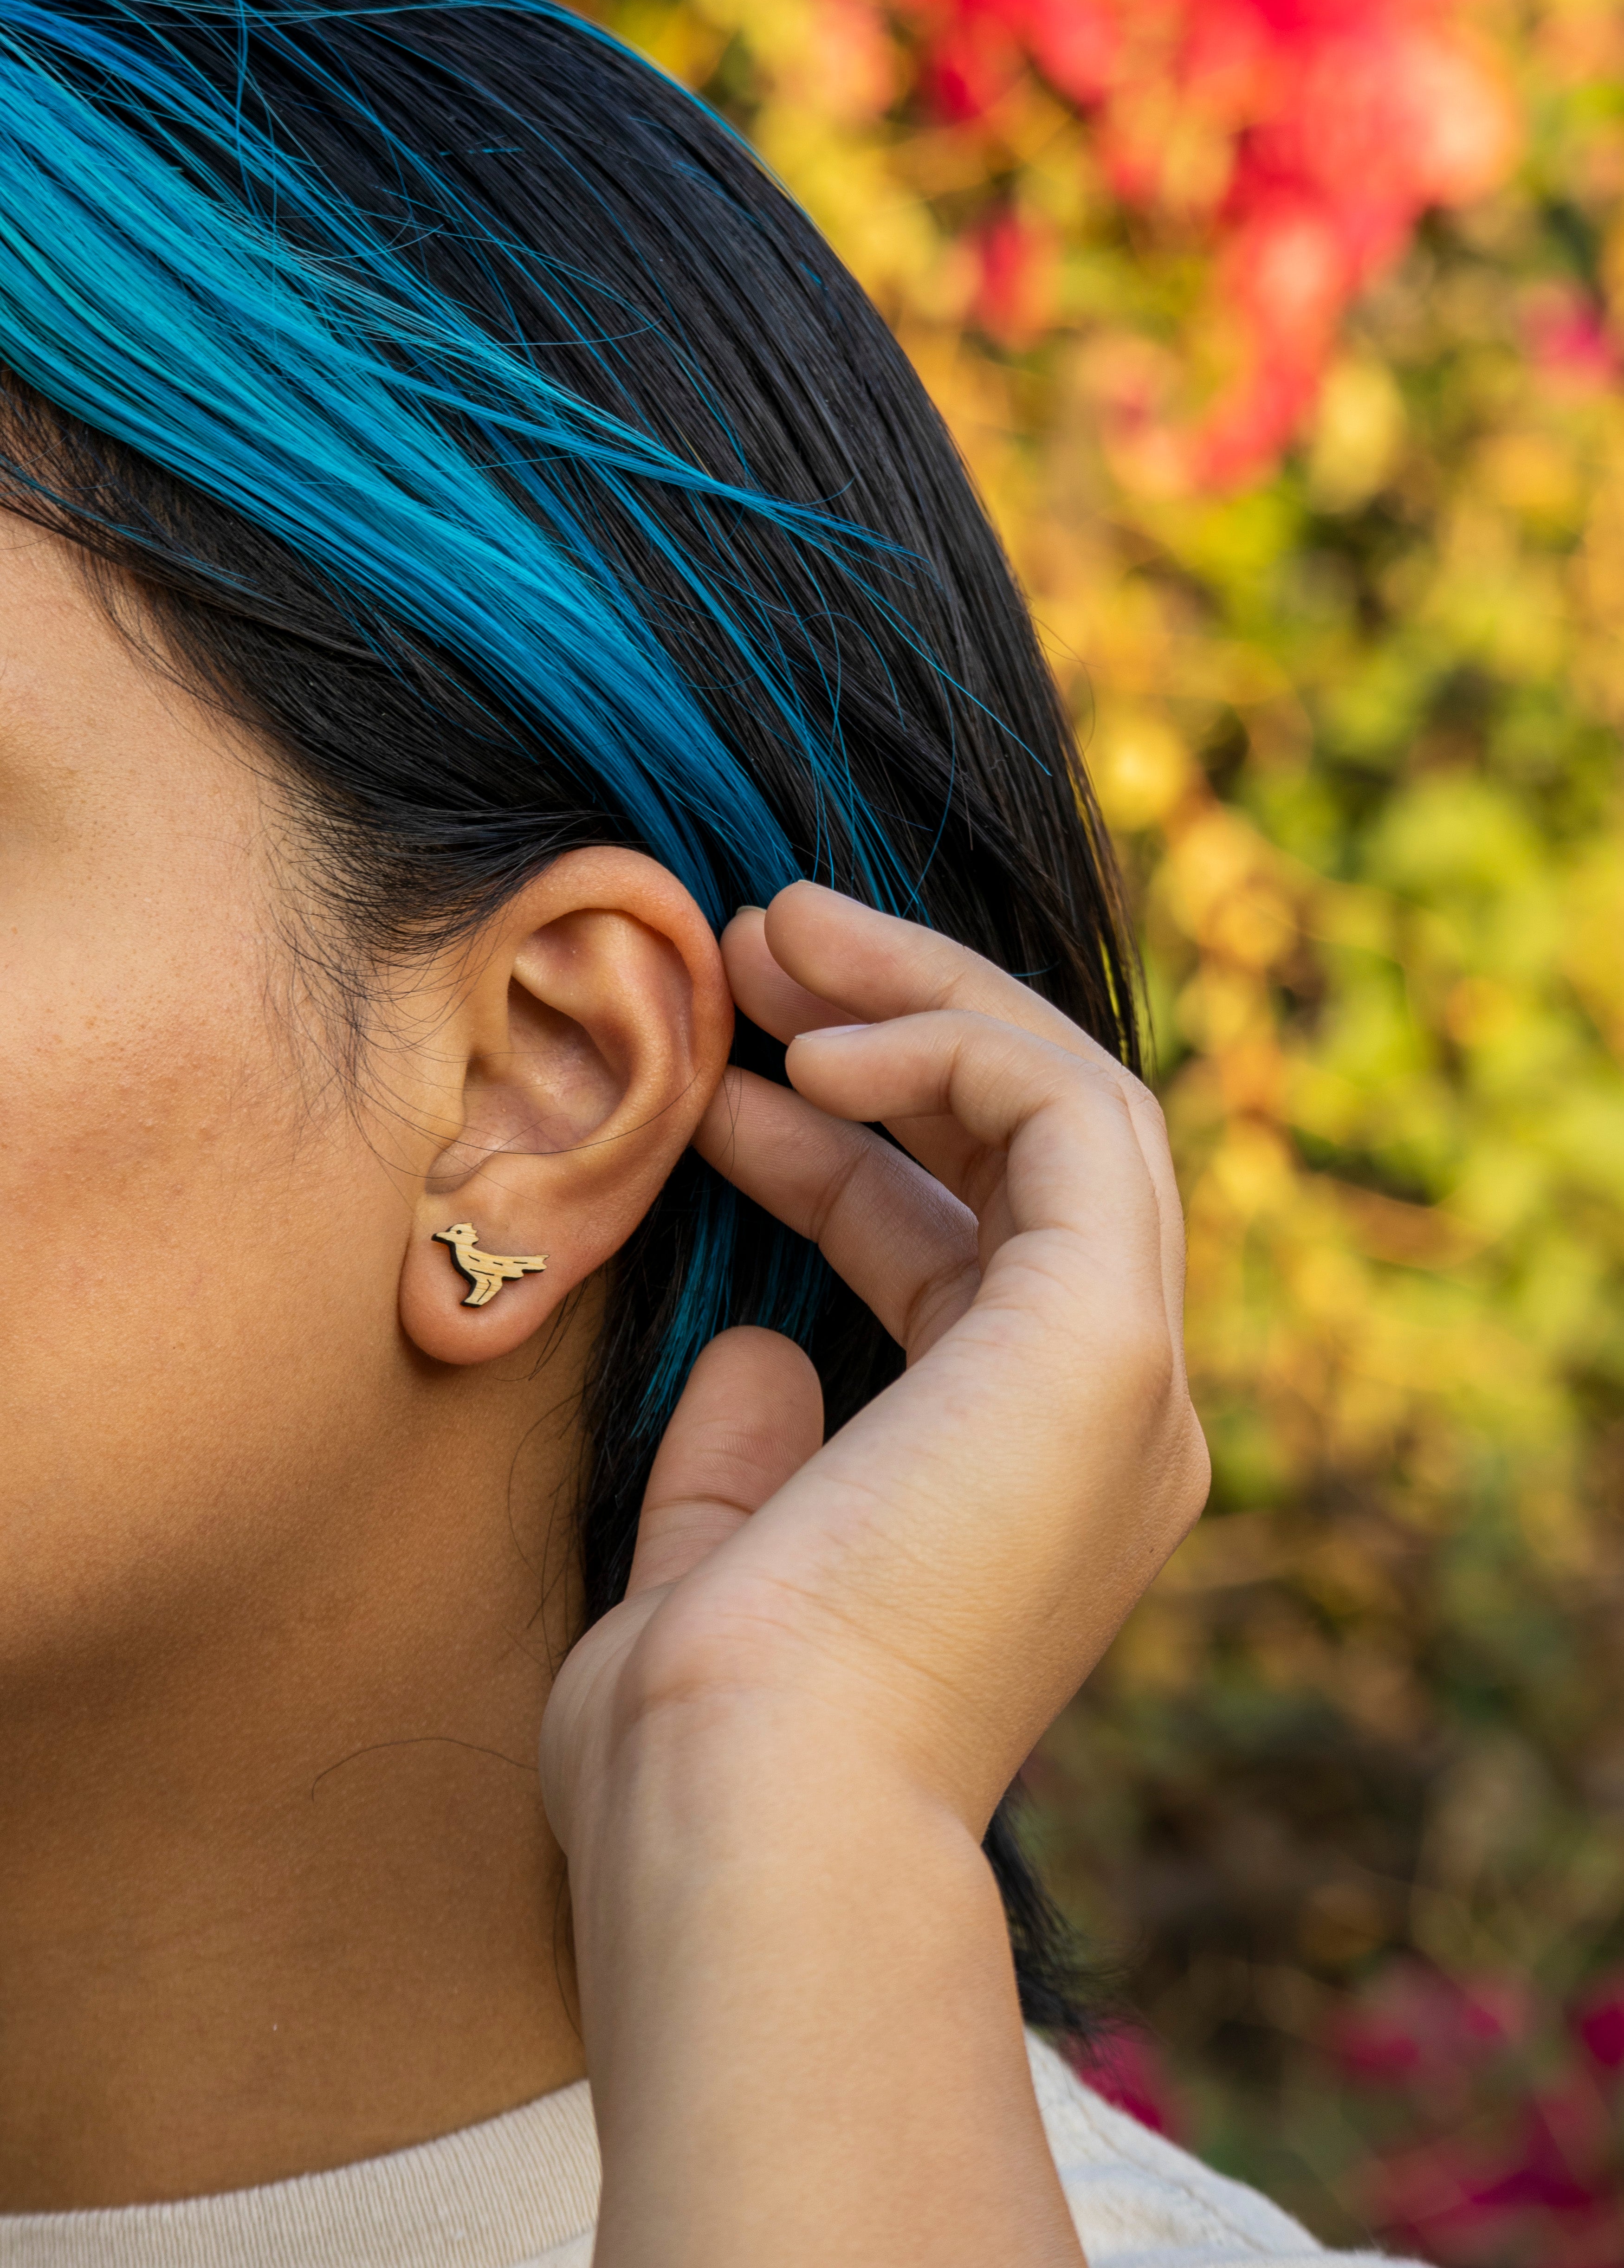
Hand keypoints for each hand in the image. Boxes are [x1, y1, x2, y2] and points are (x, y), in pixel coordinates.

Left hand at [540, 880, 1208, 1852]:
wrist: (750, 1826)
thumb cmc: (707, 1744)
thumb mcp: (715, 1568)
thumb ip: (746, 1458)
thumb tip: (757, 1349)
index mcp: (1023, 1482)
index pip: (960, 1256)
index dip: (838, 1154)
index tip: (715, 1095)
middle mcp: (1103, 1427)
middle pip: (1036, 1157)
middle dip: (901, 1033)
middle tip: (763, 944)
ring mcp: (1122, 1379)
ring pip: (1073, 1108)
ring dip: (927, 1002)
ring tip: (775, 934)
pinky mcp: (1105, 1338)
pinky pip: (1067, 1120)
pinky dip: (955, 1049)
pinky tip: (819, 1046)